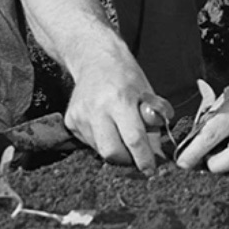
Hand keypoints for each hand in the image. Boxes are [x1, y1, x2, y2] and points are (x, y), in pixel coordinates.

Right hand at [62, 48, 172, 174]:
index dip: (144, 159)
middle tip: (138, 157)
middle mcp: (96, 108)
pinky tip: (107, 126)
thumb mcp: (147, 93)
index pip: (133, 139)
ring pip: (100, 150)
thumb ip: (153, 123)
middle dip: (128, 160)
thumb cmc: (126, 75)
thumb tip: (158, 153)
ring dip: (116, 150)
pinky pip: (90, 143)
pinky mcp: (70, 120)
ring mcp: (80, 115)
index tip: (151, 169)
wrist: (95, 58)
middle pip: (112, 152)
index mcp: (119, 99)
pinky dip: (103, 141)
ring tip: (122, 133)